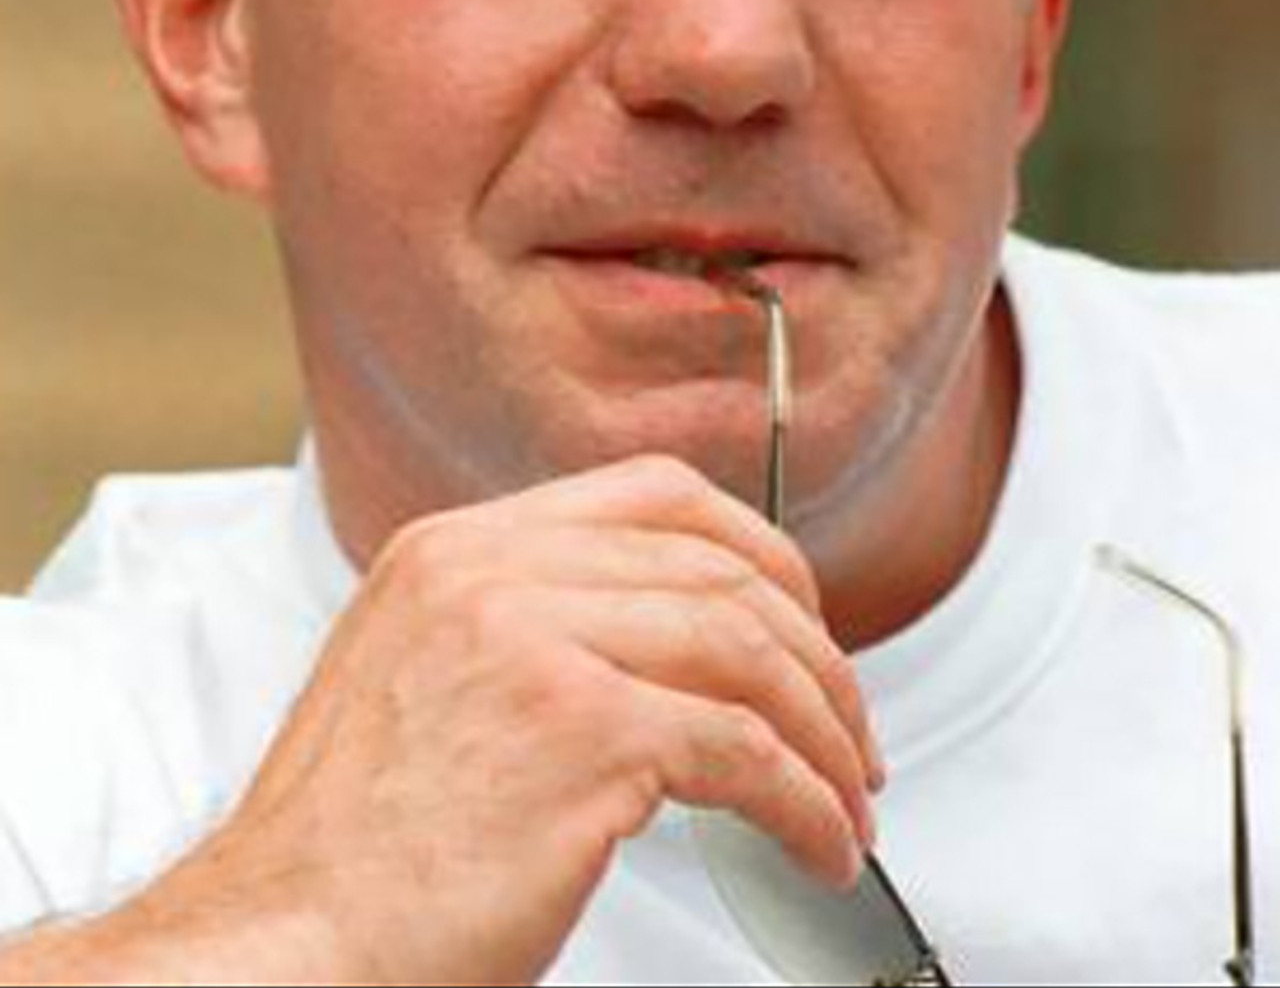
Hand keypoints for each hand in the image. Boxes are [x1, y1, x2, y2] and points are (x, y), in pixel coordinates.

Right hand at [4, 456, 881, 986]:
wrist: (277, 946)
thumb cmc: (351, 853)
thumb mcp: (418, 681)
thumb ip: (521, 628)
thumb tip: (662, 640)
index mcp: (457, 548)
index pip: (654, 496)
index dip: (755, 551)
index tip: (799, 616)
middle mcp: (495, 571)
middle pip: (717, 564)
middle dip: (812, 649)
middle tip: (846, 725)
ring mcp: (538, 641)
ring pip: (746, 648)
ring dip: (824, 729)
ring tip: (846, 795)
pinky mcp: (581, 732)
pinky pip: (746, 751)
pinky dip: (806, 801)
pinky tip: (819, 842)